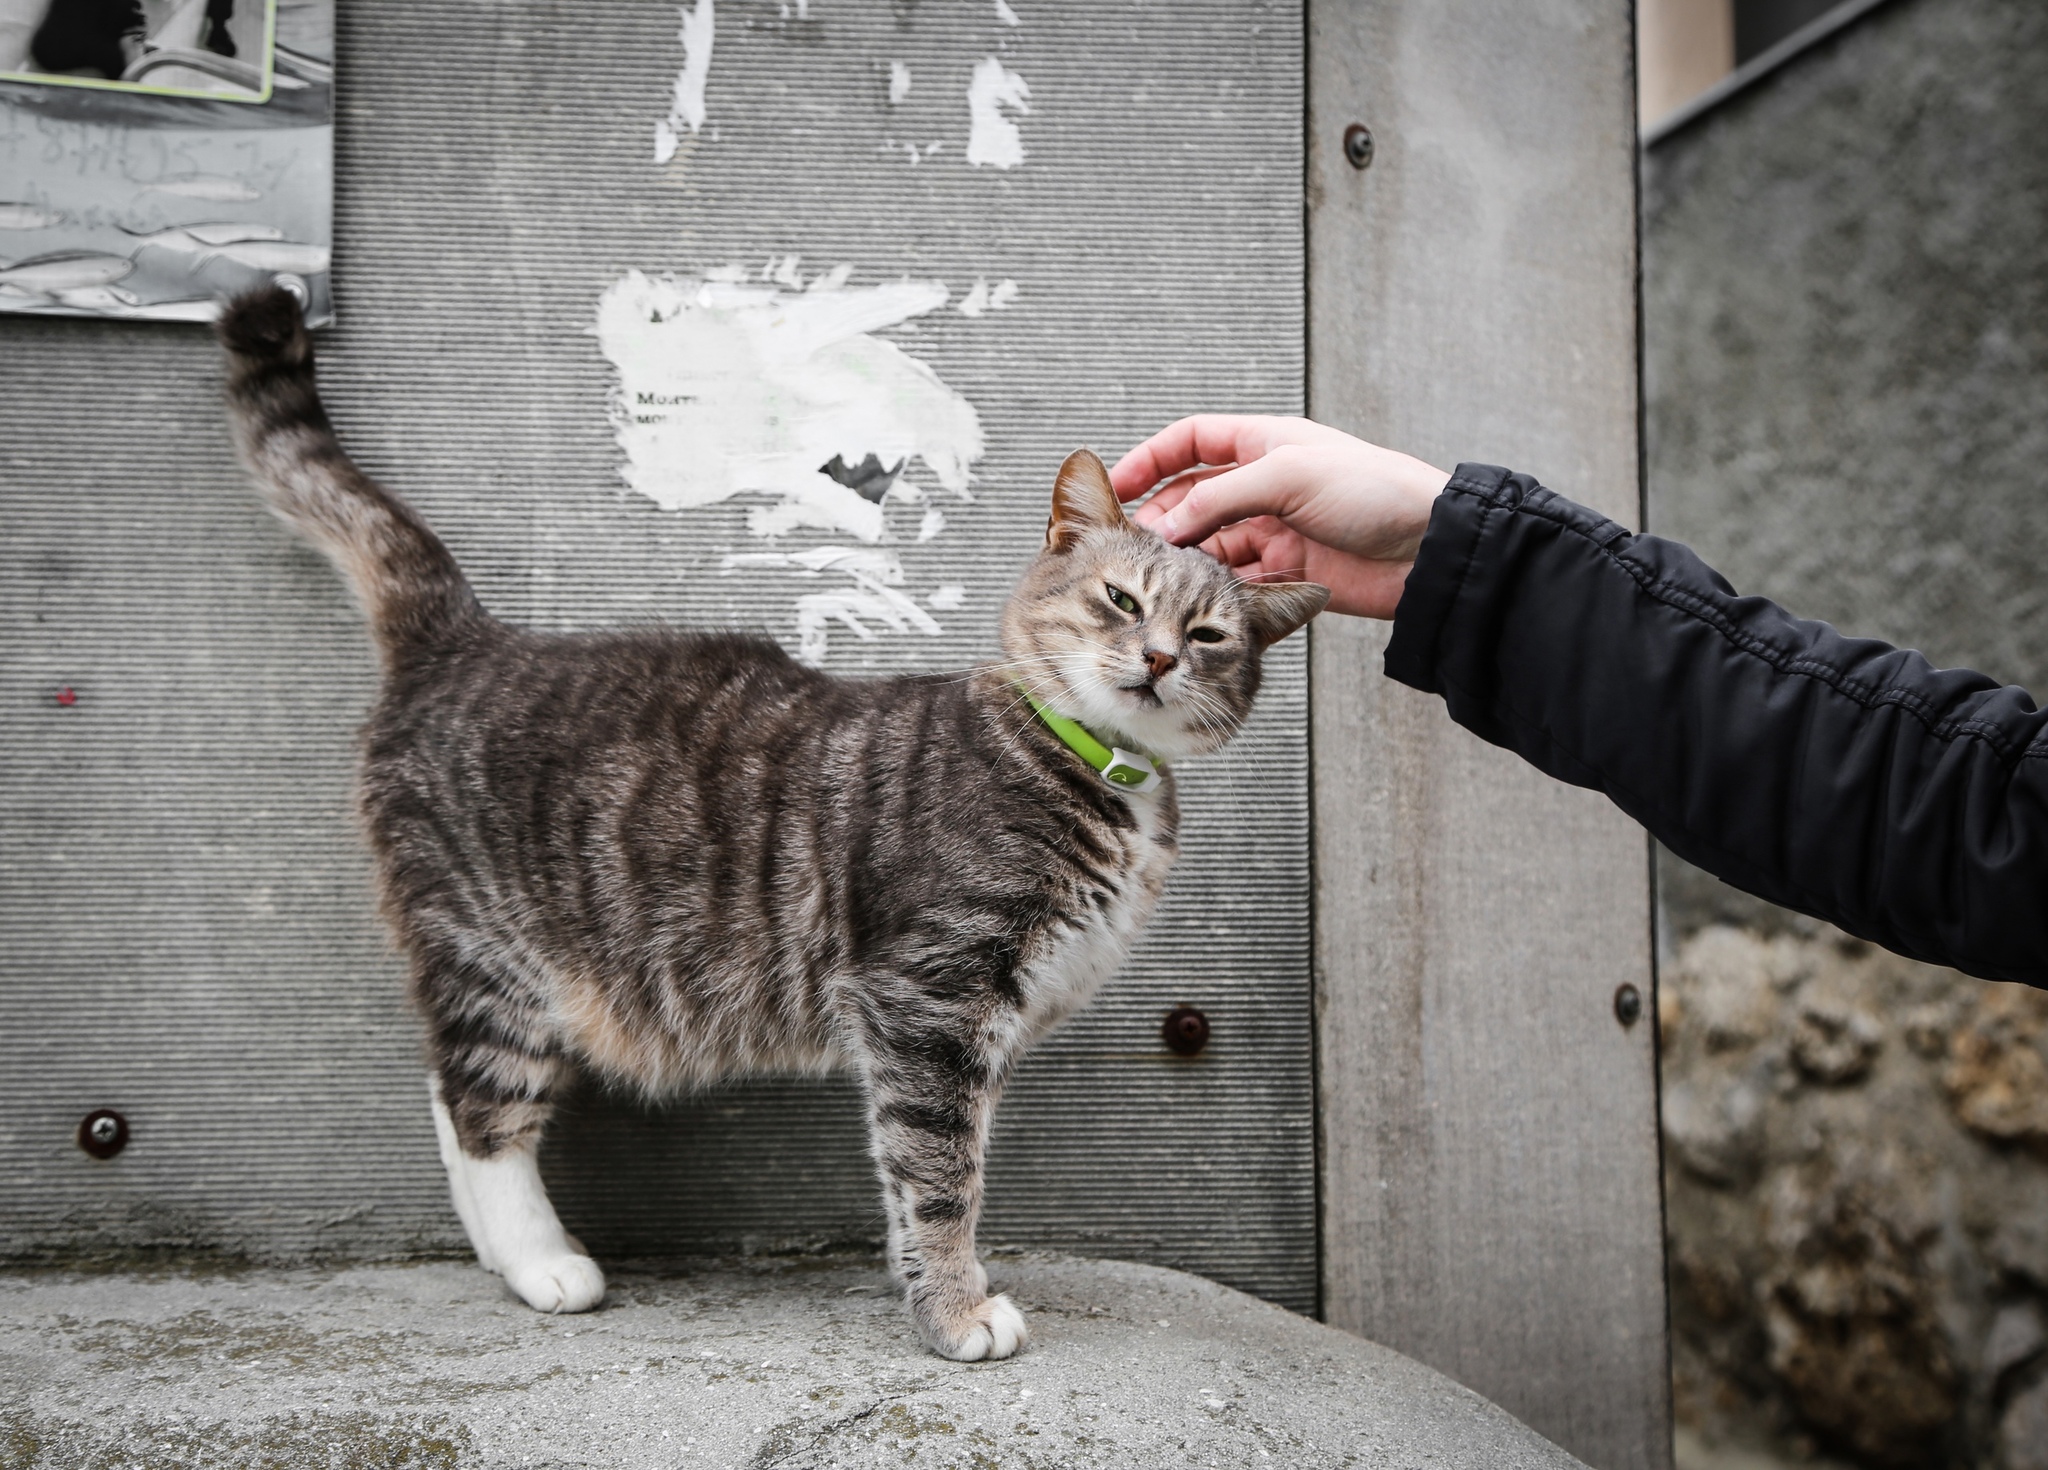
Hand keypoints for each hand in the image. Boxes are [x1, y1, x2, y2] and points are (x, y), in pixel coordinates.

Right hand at [1109, 415, 1450, 619]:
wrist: (1430, 548)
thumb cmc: (1374, 490)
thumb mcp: (1288, 476)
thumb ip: (1219, 499)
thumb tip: (1163, 527)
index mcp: (1266, 443)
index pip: (1192, 441)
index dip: (1150, 459)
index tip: (1114, 486)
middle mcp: (1266, 486)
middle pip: (1194, 498)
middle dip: (1162, 520)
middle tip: (1133, 546)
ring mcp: (1276, 531)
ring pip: (1211, 545)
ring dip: (1186, 560)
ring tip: (1161, 578)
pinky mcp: (1289, 574)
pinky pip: (1238, 584)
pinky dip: (1216, 592)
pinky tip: (1198, 602)